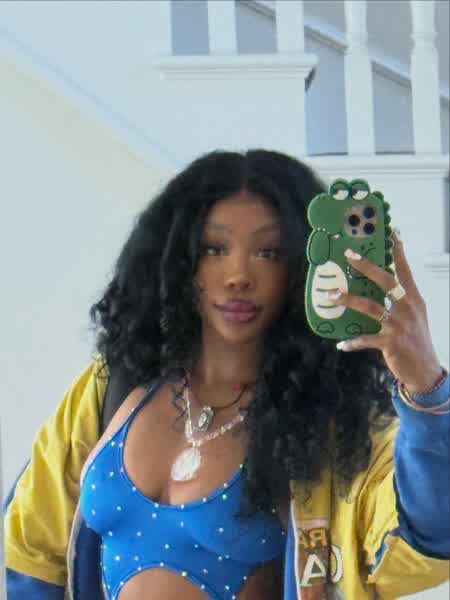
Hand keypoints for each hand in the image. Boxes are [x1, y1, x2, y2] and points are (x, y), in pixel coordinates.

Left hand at [327, 231, 441, 394]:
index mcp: (413, 299)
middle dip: (366, 267)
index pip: (405, 271)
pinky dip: (352, 342)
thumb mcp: (414, 316)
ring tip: (330, 296)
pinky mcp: (390, 342)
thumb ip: (400, 302)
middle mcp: (407, 308)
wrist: (425, 370)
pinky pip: (365, 339)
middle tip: (349, 256)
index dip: (399, 252)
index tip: (393, 233)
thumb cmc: (416, 340)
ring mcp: (398, 325)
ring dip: (348, 300)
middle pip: (385, 281)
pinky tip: (341, 344)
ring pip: (369, 307)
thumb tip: (376, 290)